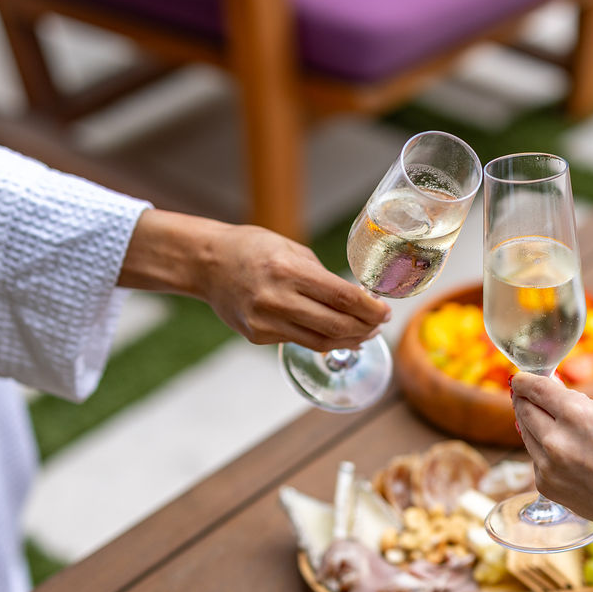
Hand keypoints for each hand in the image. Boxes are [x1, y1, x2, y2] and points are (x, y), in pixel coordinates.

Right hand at [121, 212, 390, 350]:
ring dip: (348, 340)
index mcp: (288, 271)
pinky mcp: (257, 336)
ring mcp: (265, 321)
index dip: (370, 309)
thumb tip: (356, 298)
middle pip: (336, 325)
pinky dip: (322, 340)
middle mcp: (277, 299)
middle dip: (365, 328)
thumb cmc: (252, 249)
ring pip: (320, 342)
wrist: (207, 263)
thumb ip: (321, 276)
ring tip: (363, 335)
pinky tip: (335, 336)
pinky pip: (298, 341)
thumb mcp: (291, 249)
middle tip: (379, 325)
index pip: (342, 298)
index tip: (386, 311)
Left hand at [511, 373, 592, 563]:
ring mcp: (547, 466)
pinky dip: (543, 452)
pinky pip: (535, 459)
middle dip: (524, 399)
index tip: (520, 379)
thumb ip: (576, 404)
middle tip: (527, 396)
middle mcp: (556, 440)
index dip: (524, 381)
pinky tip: (564, 455)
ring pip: (526, 434)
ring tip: (550, 424)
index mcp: (577, 415)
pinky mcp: (545, 486)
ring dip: (533, 425)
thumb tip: (550, 392)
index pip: (536, 389)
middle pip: (523, 409)